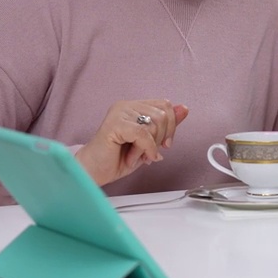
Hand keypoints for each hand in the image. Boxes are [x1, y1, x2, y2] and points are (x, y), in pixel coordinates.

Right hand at [75, 99, 189, 185]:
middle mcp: (126, 105)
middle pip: (163, 115)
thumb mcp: (150, 142)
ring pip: (153, 125)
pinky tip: (135, 157)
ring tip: (135, 154)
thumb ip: (166, 125)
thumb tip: (184, 108)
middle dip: (159, 139)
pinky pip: (143, 134)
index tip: (165, 144)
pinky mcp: (114, 124)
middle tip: (146, 152)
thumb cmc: (117, 159)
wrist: (93, 172)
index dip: (171, 127)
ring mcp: (119, 112)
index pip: (165, 105)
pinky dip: (145, 149)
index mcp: (134, 106)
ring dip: (149, 146)